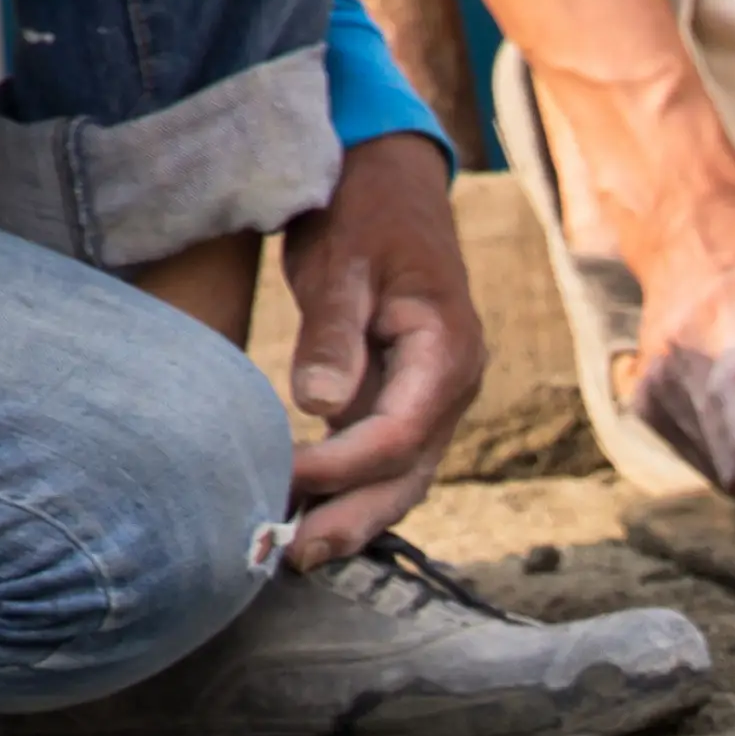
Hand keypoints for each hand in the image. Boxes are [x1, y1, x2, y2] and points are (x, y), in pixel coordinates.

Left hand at [282, 130, 487, 565]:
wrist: (389, 180)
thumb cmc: (365, 210)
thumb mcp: (344, 260)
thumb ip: (333, 333)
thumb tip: (319, 406)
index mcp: (447, 351)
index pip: (400, 433)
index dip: (343, 466)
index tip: (284, 476)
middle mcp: (451, 385)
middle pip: (409, 473)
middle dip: (353, 518)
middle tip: (294, 555)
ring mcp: (431, 397)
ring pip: (401, 476)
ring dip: (352, 517)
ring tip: (296, 552)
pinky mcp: (404, 398)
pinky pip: (385, 459)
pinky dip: (351, 490)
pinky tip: (309, 513)